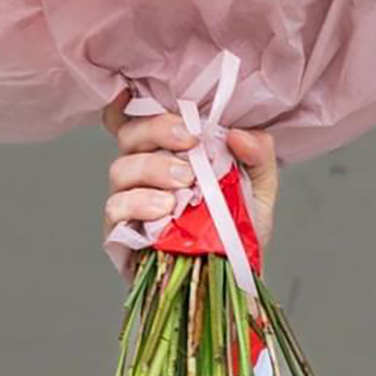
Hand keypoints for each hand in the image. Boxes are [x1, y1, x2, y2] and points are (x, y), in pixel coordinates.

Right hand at [101, 90, 280, 249]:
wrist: (232, 278)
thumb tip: (239, 134)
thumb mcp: (259, 189)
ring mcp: (128, 199)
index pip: (138, 117)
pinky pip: (115, 208)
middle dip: (159, 131)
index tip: (153, 98)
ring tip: (185, 185)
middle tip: (190, 143)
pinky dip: (139, 203)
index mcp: (169, 151)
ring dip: (153, 169)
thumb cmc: (237, 230)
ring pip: (120, 168)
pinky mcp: (120, 232)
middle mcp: (142, 170)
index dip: (132, 102)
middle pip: (129, 134)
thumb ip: (258, 157)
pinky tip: (164, 209)